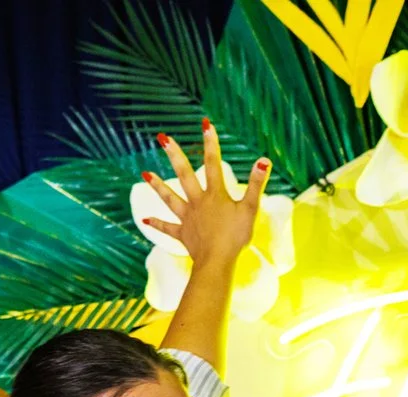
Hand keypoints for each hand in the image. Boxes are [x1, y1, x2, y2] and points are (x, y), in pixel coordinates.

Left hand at [140, 120, 268, 272]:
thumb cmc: (235, 237)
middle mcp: (198, 202)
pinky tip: (144, 220)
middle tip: (162, 138)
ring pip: (170, 199)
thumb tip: (263, 160)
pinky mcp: (183, 234)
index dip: (210, 143)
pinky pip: (168, 228)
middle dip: (174, 155)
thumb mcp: (250, 209)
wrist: (217, 262)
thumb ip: (255, 184)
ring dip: (158, 185)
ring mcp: (188, 218)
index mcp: (215, 195)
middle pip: (184, 175)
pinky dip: (156, 224)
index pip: (213, 163)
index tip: (205, 123)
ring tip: (145, 174)